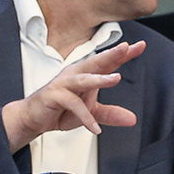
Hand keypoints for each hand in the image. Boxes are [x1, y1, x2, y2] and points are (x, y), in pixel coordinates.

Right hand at [1, 41, 143, 152]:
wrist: (34, 118)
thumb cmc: (60, 109)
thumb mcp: (91, 113)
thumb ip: (110, 114)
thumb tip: (132, 119)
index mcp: (86, 74)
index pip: (108, 62)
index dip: (123, 54)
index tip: (140, 46)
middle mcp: (76, 74)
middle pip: (96, 62)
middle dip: (112, 54)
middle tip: (126, 48)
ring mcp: (65, 84)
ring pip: (84, 79)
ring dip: (100, 78)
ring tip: (116, 78)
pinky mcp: (55, 96)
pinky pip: (73, 104)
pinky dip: (85, 116)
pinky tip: (95, 127)